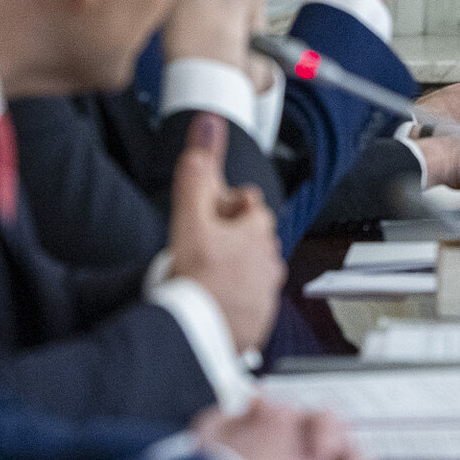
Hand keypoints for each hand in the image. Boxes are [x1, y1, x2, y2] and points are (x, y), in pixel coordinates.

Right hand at [168, 114, 283, 354]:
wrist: (198, 336)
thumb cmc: (197, 280)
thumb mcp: (190, 216)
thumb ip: (197, 169)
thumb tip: (209, 123)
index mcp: (258, 231)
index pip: (248, 202)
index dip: (222, 204)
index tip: (204, 214)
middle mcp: (269, 260)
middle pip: (249, 236)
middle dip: (227, 236)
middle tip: (197, 245)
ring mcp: (265, 291)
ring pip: (249, 268)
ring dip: (229, 267)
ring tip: (199, 274)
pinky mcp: (258, 318)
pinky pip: (246, 299)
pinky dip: (230, 297)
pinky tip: (209, 298)